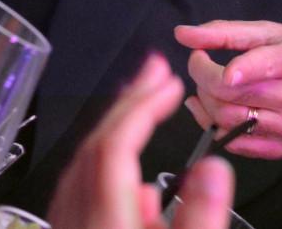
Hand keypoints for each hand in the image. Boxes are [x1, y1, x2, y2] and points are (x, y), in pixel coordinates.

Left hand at [46, 55, 234, 228]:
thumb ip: (201, 215)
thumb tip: (213, 167)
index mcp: (104, 218)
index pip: (115, 144)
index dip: (142, 105)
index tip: (169, 82)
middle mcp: (77, 217)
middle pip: (96, 143)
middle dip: (129, 99)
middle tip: (157, 69)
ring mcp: (68, 225)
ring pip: (83, 160)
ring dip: (115, 122)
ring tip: (144, 99)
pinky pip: (79, 182)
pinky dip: (103, 152)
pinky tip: (127, 162)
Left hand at [175, 20, 281, 159]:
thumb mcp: (279, 32)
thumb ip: (228, 32)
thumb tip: (183, 34)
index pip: (266, 65)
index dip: (238, 69)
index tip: (210, 64)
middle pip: (234, 95)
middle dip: (202, 77)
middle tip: (200, 63)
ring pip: (230, 121)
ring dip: (205, 102)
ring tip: (207, 86)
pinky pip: (237, 144)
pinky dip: (214, 126)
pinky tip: (211, 110)